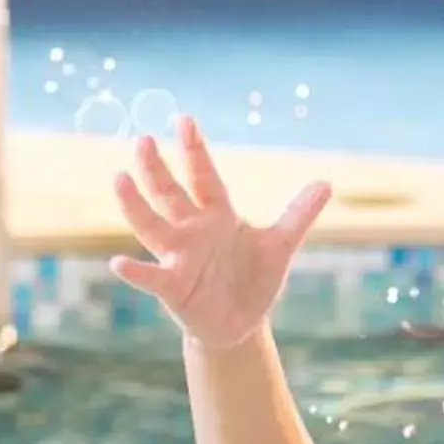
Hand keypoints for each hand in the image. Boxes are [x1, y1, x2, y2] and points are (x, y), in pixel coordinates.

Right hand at [111, 118, 330, 350]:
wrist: (241, 324)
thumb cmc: (253, 279)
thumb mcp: (280, 245)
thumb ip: (298, 214)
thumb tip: (325, 183)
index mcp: (217, 216)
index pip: (204, 177)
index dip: (195, 150)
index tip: (184, 120)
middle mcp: (192, 231)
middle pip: (170, 194)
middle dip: (156, 168)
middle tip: (144, 139)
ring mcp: (179, 258)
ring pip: (152, 226)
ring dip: (135, 205)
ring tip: (119, 178)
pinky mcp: (173, 287)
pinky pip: (152, 277)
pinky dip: (136, 272)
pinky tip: (118, 263)